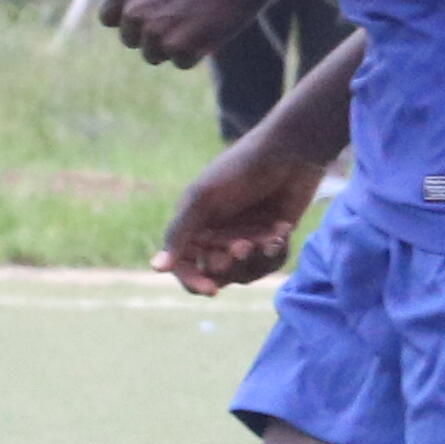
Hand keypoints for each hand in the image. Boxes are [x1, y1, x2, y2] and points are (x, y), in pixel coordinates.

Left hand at [96, 0, 271, 69]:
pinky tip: (211, 31)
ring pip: (155, 55)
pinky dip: (196, 53)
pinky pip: (181, 62)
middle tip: (185, 16)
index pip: (110, 19)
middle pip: (132, 41)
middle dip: (153, 34)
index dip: (132, 19)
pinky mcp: (182, 46)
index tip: (155, 13)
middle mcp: (135, 10)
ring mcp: (157, 30)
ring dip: (174, 46)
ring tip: (199, 23)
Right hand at [159, 135, 325, 294]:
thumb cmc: (239, 169)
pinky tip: (282, 229)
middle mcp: (216, 236)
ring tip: (268, 236)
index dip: (194, 281)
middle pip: (218, 273)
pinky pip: (271, 261)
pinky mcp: (271, 238)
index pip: (184, 267)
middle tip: (243, 244)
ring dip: (258, 258)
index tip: (211, 290)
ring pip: (247, 272)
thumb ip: (180, 233)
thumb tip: (155, 268)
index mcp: (192, 226)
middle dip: (232, 263)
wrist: (289, 153)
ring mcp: (245, 238)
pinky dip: (276, 250)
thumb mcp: (204, 198)